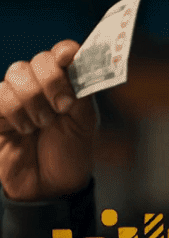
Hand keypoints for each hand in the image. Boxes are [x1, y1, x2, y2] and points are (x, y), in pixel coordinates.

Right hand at [0, 40, 97, 200]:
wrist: (51, 186)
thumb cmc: (71, 153)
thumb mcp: (85, 122)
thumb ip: (80, 91)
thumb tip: (74, 62)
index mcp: (67, 84)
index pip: (63, 53)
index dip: (65, 51)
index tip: (68, 58)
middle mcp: (41, 86)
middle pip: (38, 60)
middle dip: (51, 82)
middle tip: (62, 107)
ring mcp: (17, 97)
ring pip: (16, 74)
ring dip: (33, 101)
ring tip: (42, 125)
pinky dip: (14, 111)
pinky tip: (24, 129)